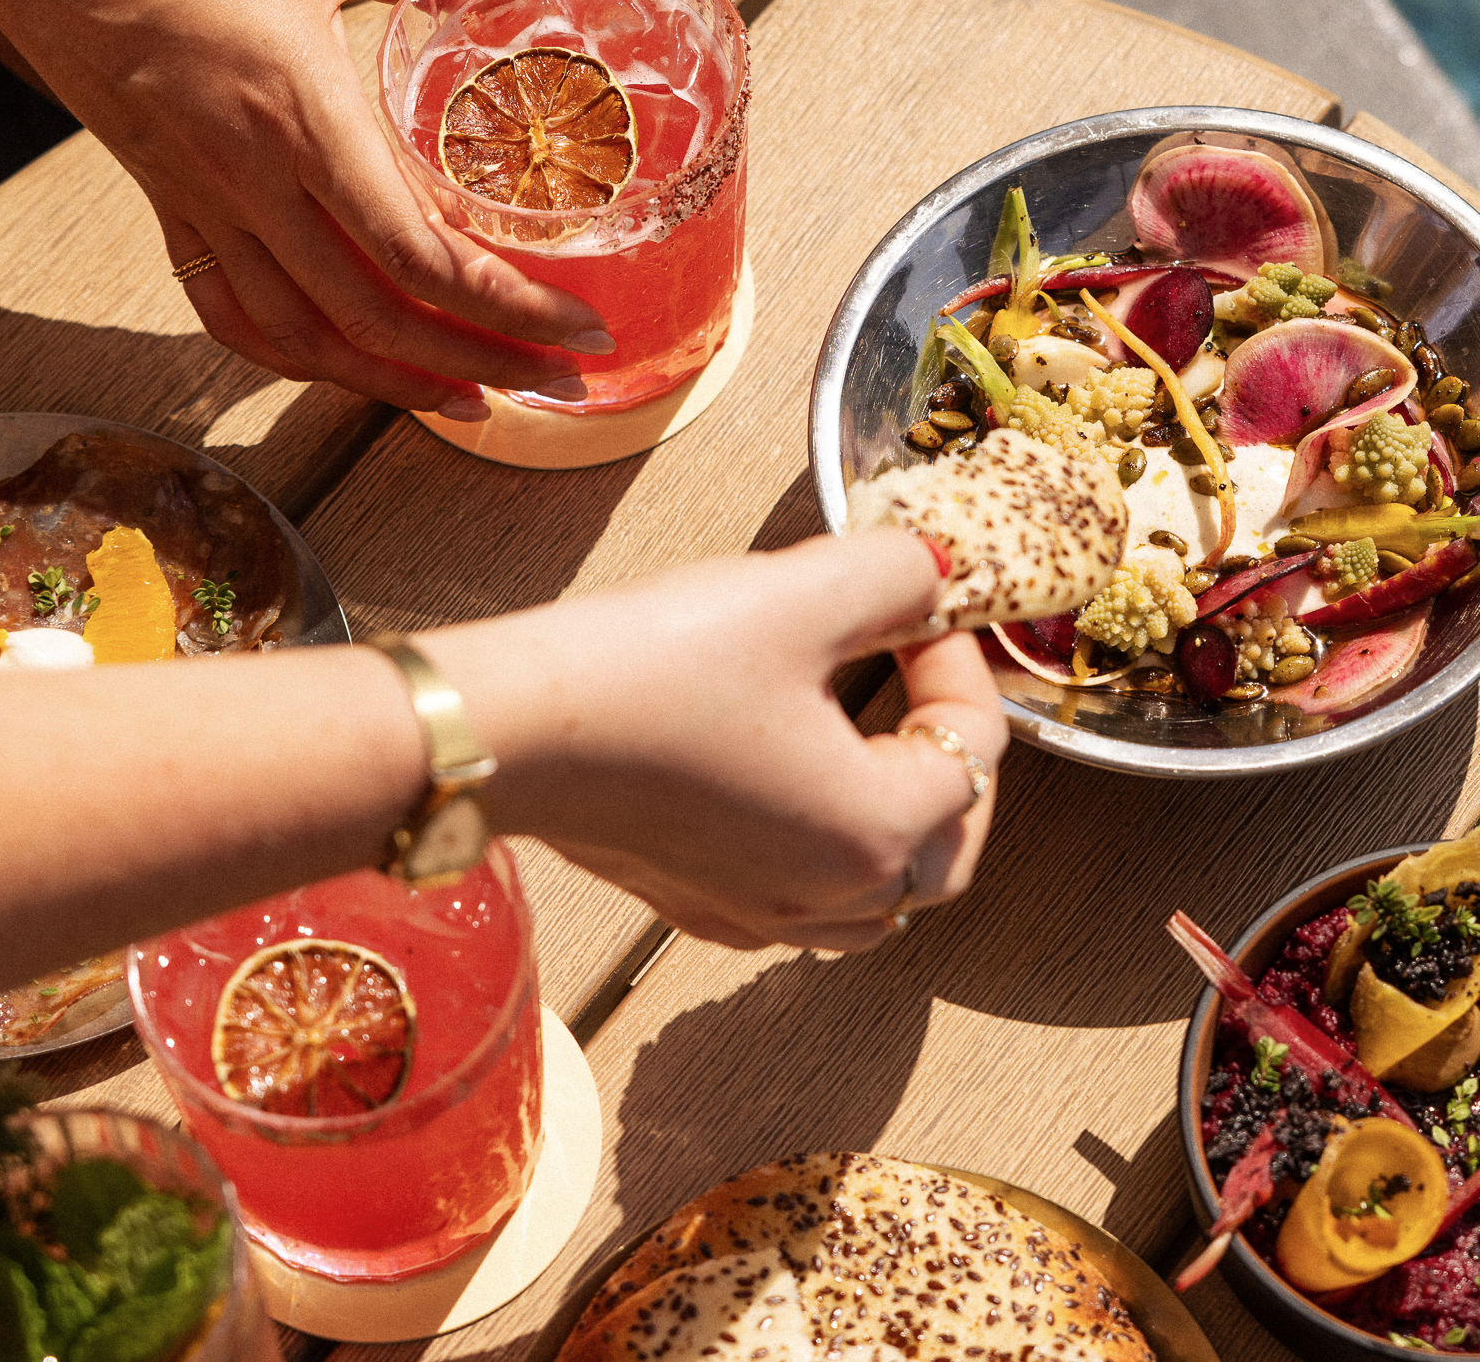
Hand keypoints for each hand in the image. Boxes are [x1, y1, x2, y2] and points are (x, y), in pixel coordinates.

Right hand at [0, 0, 605, 412]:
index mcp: (297, 111)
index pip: (415, 252)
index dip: (505, 307)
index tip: (579, 324)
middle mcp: (245, 178)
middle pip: (373, 319)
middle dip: (478, 364)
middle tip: (562, 382)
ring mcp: (196, 199)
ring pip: (298, 337)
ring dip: (391, 383)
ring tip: (474, 399)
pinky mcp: (163, 200)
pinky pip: (233, 310)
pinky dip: (299, 357)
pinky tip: (353, 364)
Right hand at [463, 533, 1008, 951]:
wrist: (507, 727)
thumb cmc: (646, 671)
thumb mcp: (798, 594)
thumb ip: (894, 576)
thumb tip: (936, 568)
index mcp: (873, 830)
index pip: (973, 747)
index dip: (961, 659)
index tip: (923, 603)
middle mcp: (828, 895)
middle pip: (948, 848)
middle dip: (958, 759)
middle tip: (932, 680)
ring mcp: (759, 912)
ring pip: (880, 897)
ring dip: (903, 822)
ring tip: (885, 740)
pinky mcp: (699, 904)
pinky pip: (803, 902)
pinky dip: (830, 852)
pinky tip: (802, 787)